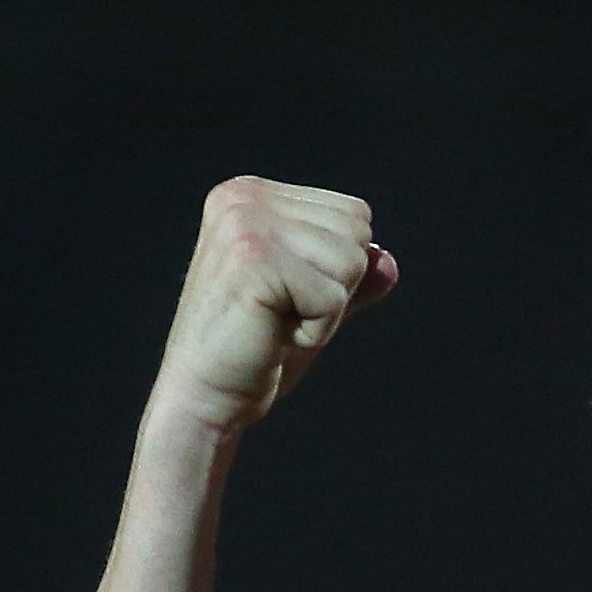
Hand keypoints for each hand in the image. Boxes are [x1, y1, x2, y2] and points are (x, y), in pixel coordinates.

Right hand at [146, 178, 398, 440]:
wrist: (204, 396)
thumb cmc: (254, 351)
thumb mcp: (312, 304)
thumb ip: (350, 277)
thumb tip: (387, 261)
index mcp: (252, 194)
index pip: (353, 214)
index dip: (337, 270)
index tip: (286, 296)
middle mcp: (245, 198)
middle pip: (357, 231)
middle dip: (335, 287)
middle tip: (280, 314)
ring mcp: (245, 224)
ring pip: (351, 262)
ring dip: (325, 311)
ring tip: (274, 323)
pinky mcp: (253, 260)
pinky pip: (333, 297)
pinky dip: (316, 331)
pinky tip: (273, 337)